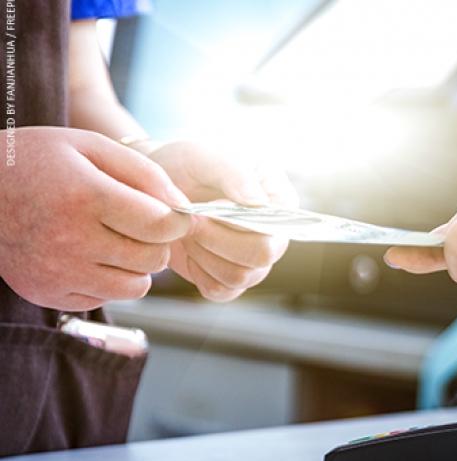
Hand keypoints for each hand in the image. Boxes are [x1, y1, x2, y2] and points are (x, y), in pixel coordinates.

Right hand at [0, 127, 189, 310]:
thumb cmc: (36, 162)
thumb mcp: (88, 146)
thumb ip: (143, 171)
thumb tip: (183, 206)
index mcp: (85, 197)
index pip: (161, 225)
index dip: (177, 220)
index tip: (172, 215)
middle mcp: (71, 240)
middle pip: (153, 259)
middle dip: (158, 242)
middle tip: (140, 225)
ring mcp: (58, 272)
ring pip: (135, 287)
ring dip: (137, 266)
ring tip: (117, 241)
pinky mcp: (48, 294)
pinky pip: (105, 298)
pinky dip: (109, 281)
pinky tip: (90, 256)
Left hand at [144, 141, 296, 300]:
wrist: (157, 188)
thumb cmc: (188, 166)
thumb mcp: (206, 156)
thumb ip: (234, 173)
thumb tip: (258, 203)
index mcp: (280, 201)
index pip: (277, 225)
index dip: (241, 221)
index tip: (211, 204)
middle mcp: (273, 235)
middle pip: (262, 256)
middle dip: (218, 239)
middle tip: (192, 220)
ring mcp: (253, 262)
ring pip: (238, 276)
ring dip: (204, 254)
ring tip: (188, 230)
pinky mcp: (230, 280)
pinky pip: (220, 291)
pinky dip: (198, 272)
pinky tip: (191, 249)